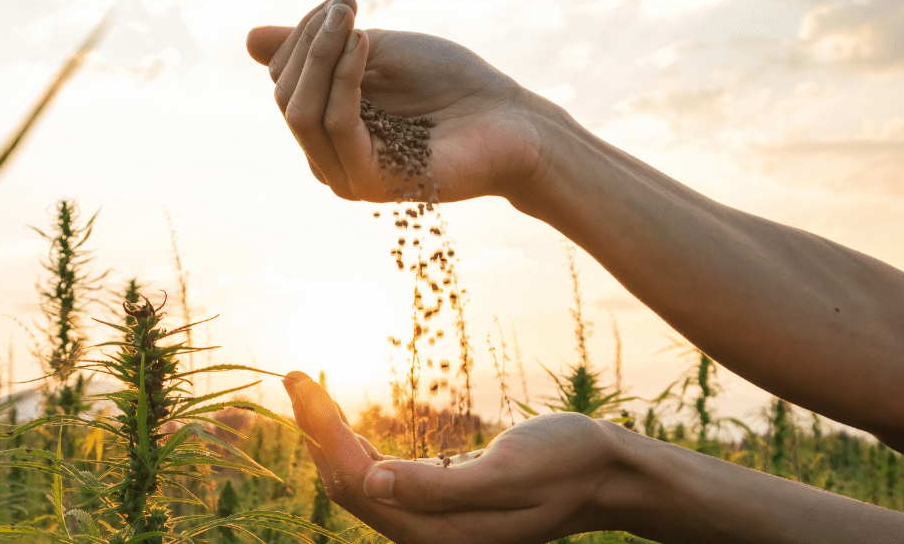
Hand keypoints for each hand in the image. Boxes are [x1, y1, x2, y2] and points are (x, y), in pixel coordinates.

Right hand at [247, 0, 549, 202]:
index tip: (340, 1)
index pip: (283, 78)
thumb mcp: (374, 51)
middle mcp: (327, 156)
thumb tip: (248, 39)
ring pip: (301, 111)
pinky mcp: (369, 182)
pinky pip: (337, 125)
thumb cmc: (450, 84)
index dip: (302, 33)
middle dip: (309, 42)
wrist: (510, 119)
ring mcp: (344, 174)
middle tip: (347, 4)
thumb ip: (317, 48)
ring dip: (322, 55)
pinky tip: (364, 46)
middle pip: (285, 94)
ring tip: (352, 21)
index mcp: (325, 125)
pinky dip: (344, 80)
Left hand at [283, 371, 636, 543]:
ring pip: (360, 483)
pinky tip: (341, 423)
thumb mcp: (511, 470)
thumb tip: (373, 482)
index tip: (299, 382)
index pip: (357, 483)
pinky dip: (355, 448)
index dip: (322, 434)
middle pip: (349, 485)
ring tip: (304, 388)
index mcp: (442, 531)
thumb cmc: (570, 463)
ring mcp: (433, 524)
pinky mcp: (440, 507)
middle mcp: (430, 535)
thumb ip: (441, 486)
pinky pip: (381, 481)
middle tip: (292, 376)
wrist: (611, 476)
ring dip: (329, 438)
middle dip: (316, 431)